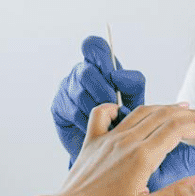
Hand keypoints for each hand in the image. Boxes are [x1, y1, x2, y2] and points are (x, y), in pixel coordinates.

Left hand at [36, 102, 194, 195]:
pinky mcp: (92, 142)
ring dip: (163, 107)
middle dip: (187, 113)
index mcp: (142, 157)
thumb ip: (177, 194)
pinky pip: (101, 115)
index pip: (176, 130)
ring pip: (140, 113)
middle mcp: (126, 141)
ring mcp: (107, 139)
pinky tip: (121, 110)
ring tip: (181, 108)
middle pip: (162, 116)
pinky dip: (114, 108)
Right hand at [50, 35, 146, 164]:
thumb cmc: (125, 119)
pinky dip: (87, 123)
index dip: (100, 55)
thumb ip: (132, 83)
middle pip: (87, 72)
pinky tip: (93, 129)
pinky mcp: (58, 107)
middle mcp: (81, 73)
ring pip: (81, 94)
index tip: (111, 74)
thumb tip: (117, 77)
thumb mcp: (136, 98)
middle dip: (104, 92)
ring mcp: (67, 89)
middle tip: (114, 107)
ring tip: (108, 124)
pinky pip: (73, 112)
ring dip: (97, 111)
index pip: (93, 46)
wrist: (111, 149)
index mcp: (101, 65)